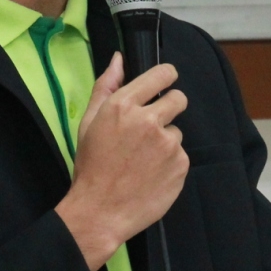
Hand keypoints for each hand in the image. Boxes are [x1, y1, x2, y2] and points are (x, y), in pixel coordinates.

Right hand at [55, 54, 189, 270]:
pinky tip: (150, 175)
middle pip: (178, 99)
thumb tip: (119, 58)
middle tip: (152, 128)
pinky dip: (169, 163)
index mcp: (124, 105)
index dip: (167, 77)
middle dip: (169, 108)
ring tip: (143, 161)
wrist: (99, 211)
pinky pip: (180, 156)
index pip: (162, 75)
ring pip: (176, 132)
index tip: (166, 83)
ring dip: (165, 142)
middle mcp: (149, 120)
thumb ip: (106, 86)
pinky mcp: (181, 165)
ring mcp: (168, 144)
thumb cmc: (91, 166)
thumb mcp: (89, 123)